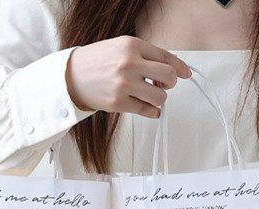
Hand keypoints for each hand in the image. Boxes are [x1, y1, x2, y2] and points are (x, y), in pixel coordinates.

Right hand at [66, 36, 191, 117]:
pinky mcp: (119, 103)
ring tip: (149, 96)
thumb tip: (173, 66)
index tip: (186, 74)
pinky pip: (149, 112)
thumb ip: (145, 55)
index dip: (180, 68)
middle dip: (169, 84)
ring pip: (160, 97)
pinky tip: (148, 108)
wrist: (72, 76)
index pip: (166, 57)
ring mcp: (124, 84)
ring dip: (159, 99)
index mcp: (132, 45)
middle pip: (168, 77)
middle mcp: (129, 63)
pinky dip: (153, 112)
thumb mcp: (122, 48)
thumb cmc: (99, 62)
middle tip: (161, 86)